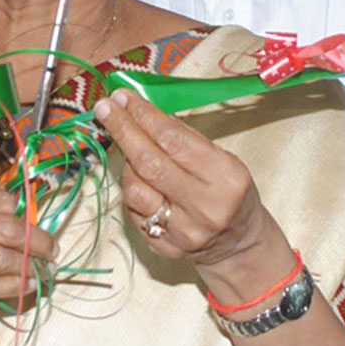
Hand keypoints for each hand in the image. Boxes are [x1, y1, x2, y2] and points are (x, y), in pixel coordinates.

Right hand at [0, 182, 54, 341]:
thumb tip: (22, 212)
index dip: (23, 212)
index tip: (36, 224)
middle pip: (4, 225)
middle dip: (37, 239)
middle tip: (52, 249)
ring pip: (1, 257)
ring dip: (31, 265)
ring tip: (43, 270)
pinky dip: (17, 286)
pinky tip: (28, 287)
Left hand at [93, 88, 271, 273]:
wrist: (239, 243)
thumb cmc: (228, 191)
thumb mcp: (222, 159)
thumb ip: (184, 137)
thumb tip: (142, 110)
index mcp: (225, 176)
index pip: (173, 139)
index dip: (144, 115)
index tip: (123, 97)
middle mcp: (204, 206)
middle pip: (149, 163)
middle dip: (123, 130)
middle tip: (105, 108)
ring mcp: (183, 231)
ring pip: (135, 189)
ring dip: (125, 164)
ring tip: (129, 151)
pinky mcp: (165, 248)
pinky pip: (134, 212)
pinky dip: (132, 190)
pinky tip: (138, 180)